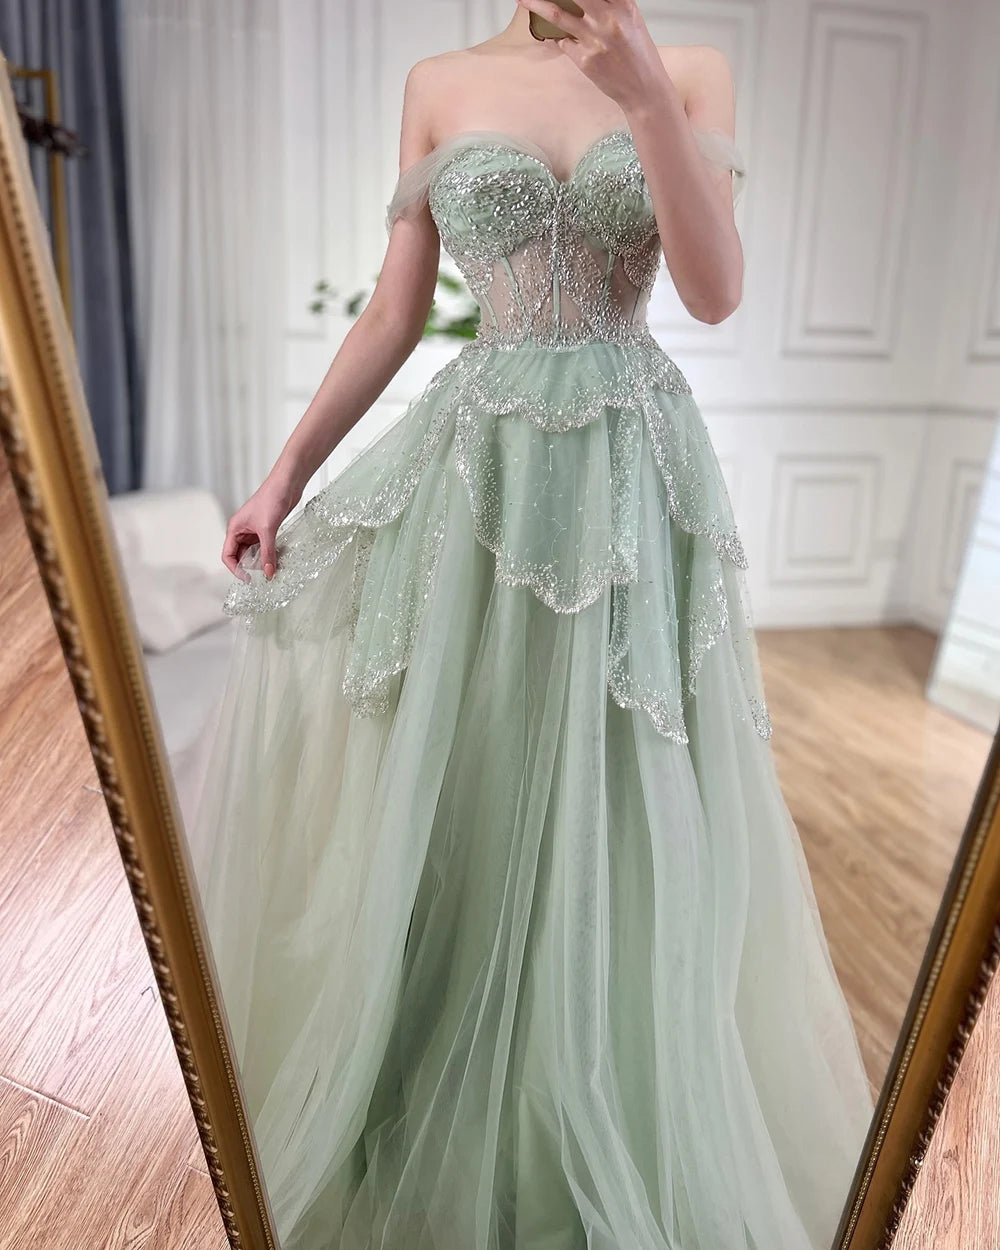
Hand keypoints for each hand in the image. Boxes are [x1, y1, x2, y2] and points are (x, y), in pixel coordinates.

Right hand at [222, 474, 301, 582]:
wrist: (287, 484)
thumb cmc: (271, 498)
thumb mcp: (268, 529)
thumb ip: (268, 553)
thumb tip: (268, 572)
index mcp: (235, 528)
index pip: (228, 555)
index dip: (235, 569)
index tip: (248, 579)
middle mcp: (242, 530)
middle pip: (240, 555)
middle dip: (248, 567)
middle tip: (261, 578)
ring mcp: (254, 530)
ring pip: (253, 552)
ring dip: (259, 562)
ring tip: (270, 571)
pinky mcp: (267, 529)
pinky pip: (264, 547)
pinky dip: (268, 555)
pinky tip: (276, 561)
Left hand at [516, 0, 667, 111]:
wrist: (644, 90)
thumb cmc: (639, 56)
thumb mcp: (633, 20)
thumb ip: (612, 4)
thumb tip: (586, 0)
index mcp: (623, 4)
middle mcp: (608, 19)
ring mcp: (594, 39)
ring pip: (557, 15)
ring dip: (536, 5)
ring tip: (522, 0)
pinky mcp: (584, 60)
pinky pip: (562, 43)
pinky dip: (557, 38)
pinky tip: (558, 38)